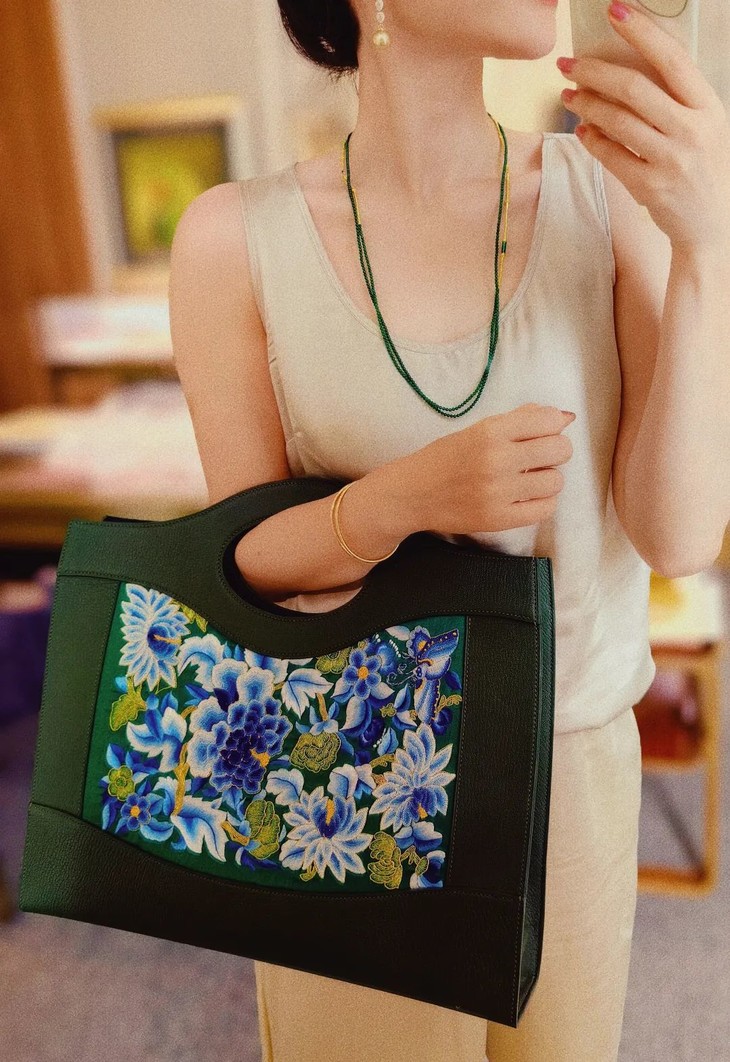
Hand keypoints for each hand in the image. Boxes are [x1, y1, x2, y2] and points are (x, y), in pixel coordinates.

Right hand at [416, 404, 574, 537]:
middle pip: (560, 450)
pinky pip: (545, 509)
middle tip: (537, 457)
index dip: (551, 426)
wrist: (411, 494)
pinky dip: (542, 502)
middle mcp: (497, 460)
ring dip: (547, 478)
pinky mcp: (498, 519)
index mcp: (490, 432)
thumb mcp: (478, 430)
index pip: (549, 421)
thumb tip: (564, 417)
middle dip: (554, 451)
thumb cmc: (444, 458)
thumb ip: (520, 420)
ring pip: (556, 481)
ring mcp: (498, 492)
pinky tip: (526, 497)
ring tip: (528, 479)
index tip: (540, 433)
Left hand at [557, 1, 729, 249]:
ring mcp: (671, 160)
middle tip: (568, 63)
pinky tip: (581, 130)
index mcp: (708, 107)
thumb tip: (628, 69)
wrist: (712, 226)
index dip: (642, 31)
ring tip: (567, 95)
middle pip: (635, 88)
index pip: (672, 58)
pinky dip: (592, 140)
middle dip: (595, 71)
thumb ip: (676, 101)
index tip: (615, 11)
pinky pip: (612, 157)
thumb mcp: (704, 127)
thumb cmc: (703, 169)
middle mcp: (692, 131)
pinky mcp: (651, 187)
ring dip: (586, 105)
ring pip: (618, 122)